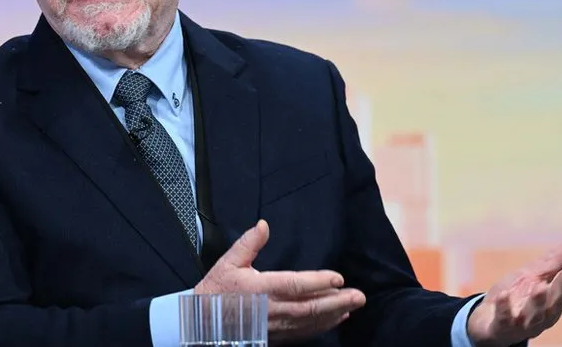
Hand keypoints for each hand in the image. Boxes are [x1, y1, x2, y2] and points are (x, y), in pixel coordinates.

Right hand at [195, 220, 365, 344]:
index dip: (318, 282)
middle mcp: (271, 309)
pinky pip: (303, 333)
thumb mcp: (228, 262)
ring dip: (333, 314)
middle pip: (309, 307)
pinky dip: (322, 327)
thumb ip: (248, 244)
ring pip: (310, 322)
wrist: (202, 322)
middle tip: (359, 296)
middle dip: (336, 301)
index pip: (295, 285)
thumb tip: (264, 225)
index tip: (338, 277)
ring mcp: (274, 326)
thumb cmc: (216, 290)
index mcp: (260, 288)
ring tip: (352, 305)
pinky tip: (336, 319)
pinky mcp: (275, 336)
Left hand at [467, 241, 561, 346]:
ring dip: (538, 302)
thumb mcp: (533, 276)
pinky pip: (504, 319)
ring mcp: (522, 323)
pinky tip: (504, 295)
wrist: (487, 321)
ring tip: (540, 287)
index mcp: (551, 302)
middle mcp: (542, 316)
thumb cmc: (516, 297)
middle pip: (555, 303)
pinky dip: (504, 308)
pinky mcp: (502, 327)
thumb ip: (554, 263)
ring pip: (535, 315)